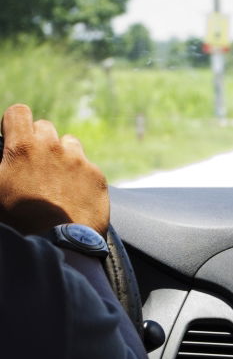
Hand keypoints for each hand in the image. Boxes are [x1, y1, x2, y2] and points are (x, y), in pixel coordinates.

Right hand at [0, 103, 108, 236]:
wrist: (59, 246)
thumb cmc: (20, 221)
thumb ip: (1, 165)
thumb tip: (4, 162)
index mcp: (23, 147)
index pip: (19, 112)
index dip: (16, 124)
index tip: (15, 139)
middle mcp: (52, 147)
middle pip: (45, 128)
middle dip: (39, 142)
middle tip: (35, 168)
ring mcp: (78, 161)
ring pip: (70, 143)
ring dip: (63, 155)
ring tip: (57, 180)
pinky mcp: (97, 177)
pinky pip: (88, 166)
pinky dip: (82, 177)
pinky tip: (75, 196)